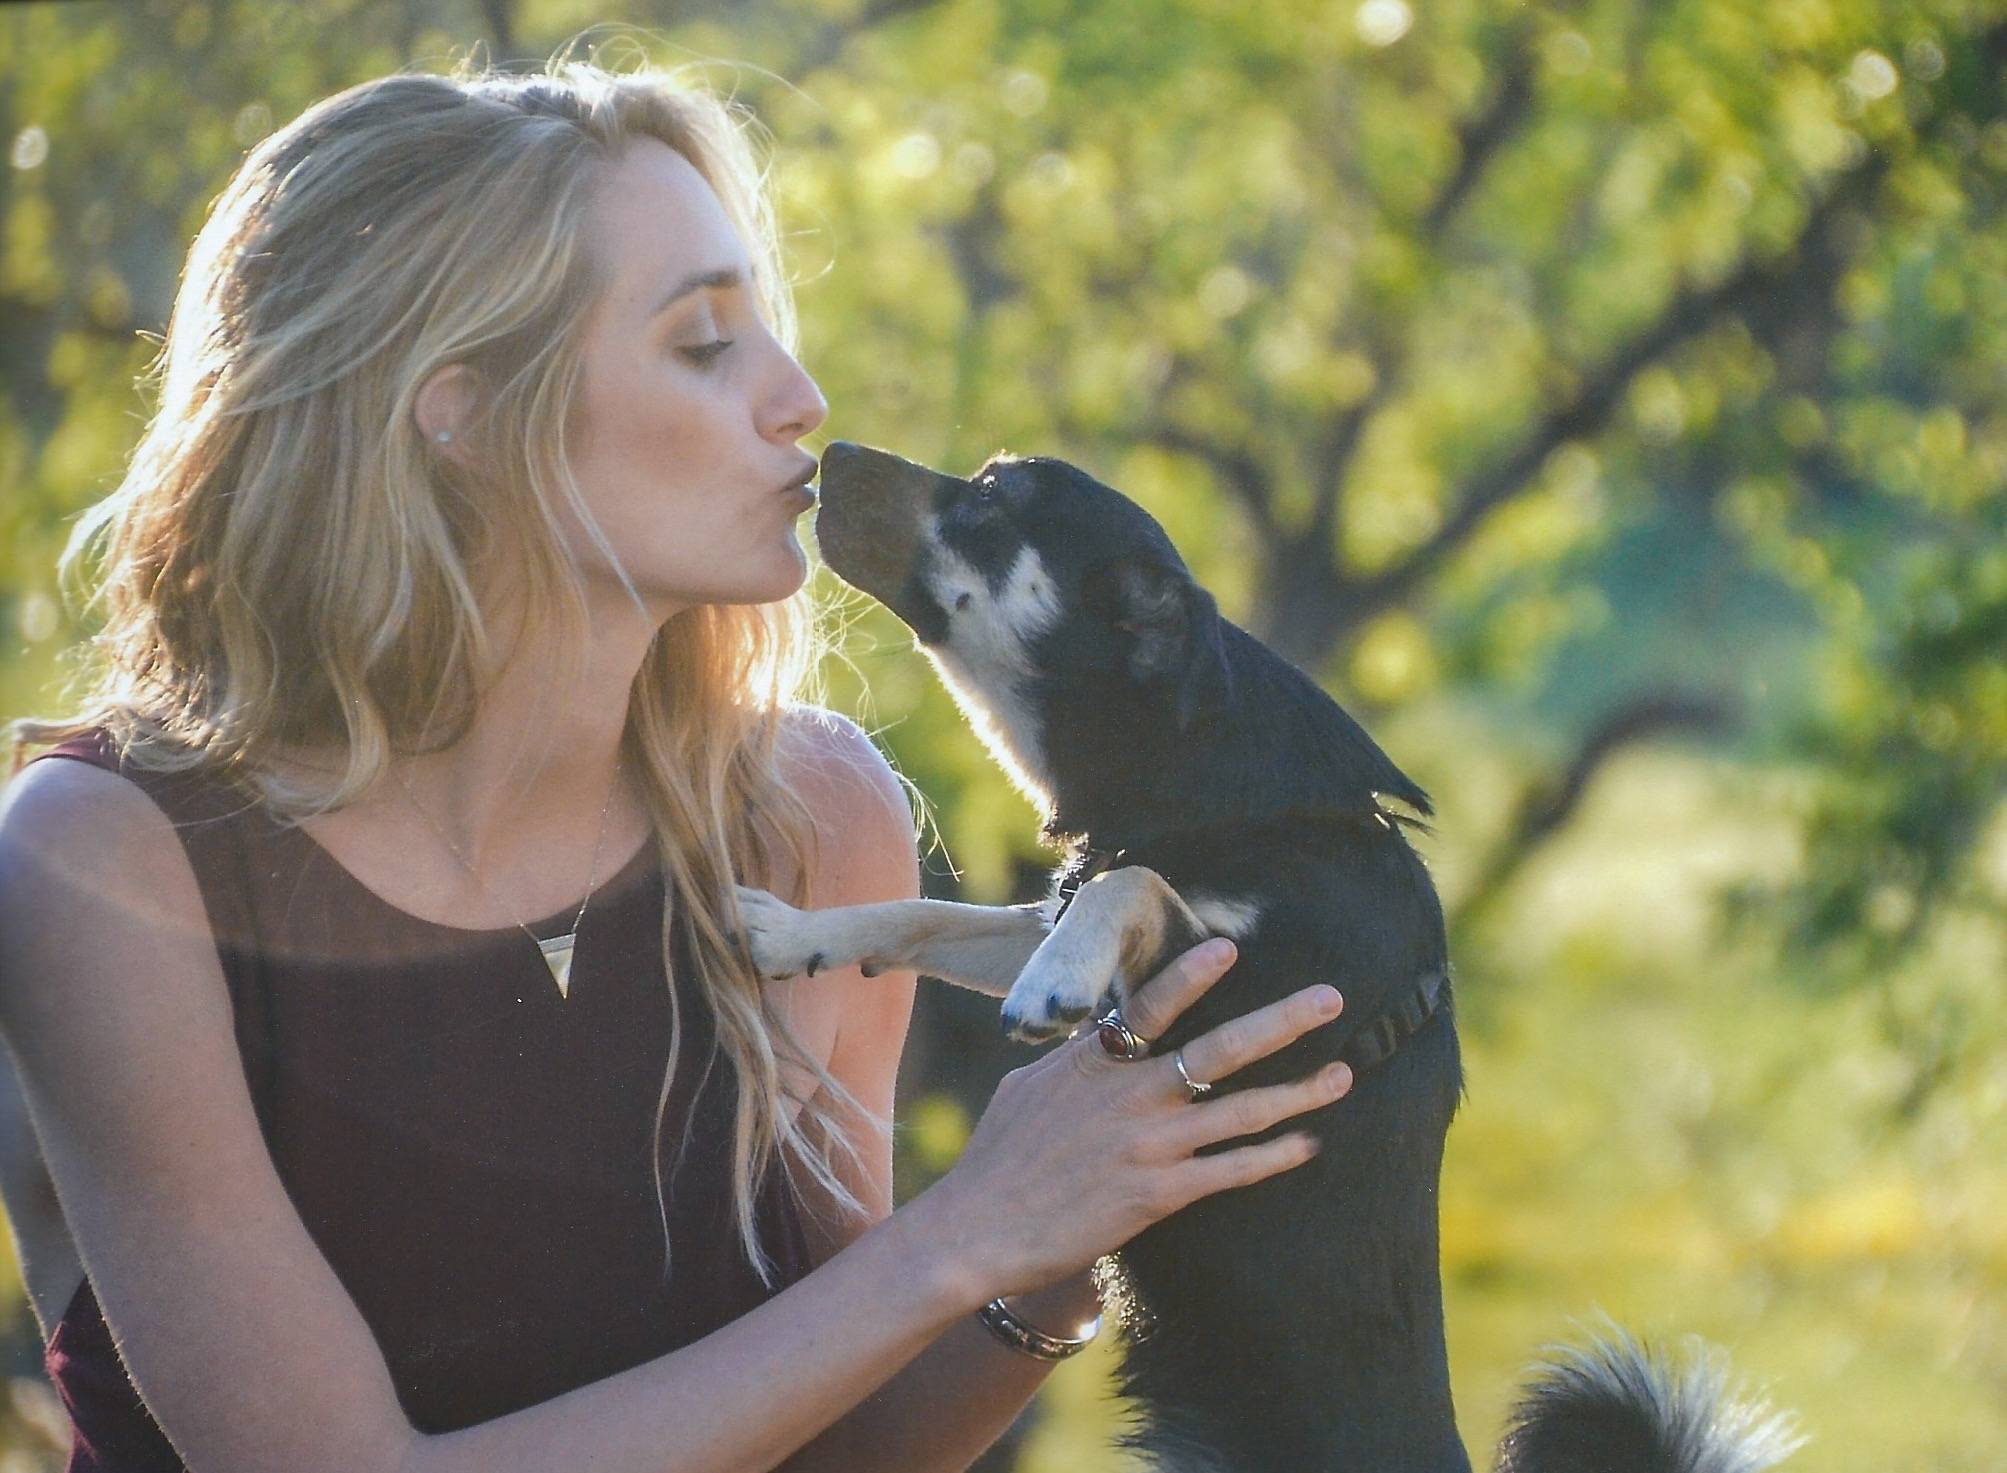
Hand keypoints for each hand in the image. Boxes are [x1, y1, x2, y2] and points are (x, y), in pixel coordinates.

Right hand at [910, 938, 1350, 1302]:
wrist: (977, 1231)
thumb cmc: (996, 1159)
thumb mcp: (1027, 1088)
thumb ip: (1072, 1062)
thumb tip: (1091, 1037)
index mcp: (1092, 1062)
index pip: (1149, 1007)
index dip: (1192, 977)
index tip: (1231, 948)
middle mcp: (1128, 1095)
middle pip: (1219, 1050)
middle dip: (1282, 1022)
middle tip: (1330, 999)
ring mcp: (1148, 1145)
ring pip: (1241, 1111)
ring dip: (1298, 1092)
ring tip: (1342, 1075)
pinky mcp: (1158, 1195)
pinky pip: (1231, 1170)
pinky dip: (1273, 1156)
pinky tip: (1308, 1145)